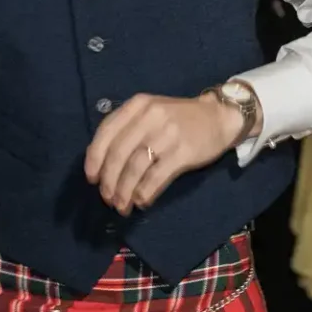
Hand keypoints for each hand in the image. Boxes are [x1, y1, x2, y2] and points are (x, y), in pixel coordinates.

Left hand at [84, 92, 243, 213]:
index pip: (106, 132)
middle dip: (109, 181)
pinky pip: (156, 177)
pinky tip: (142, 201)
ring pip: (135, 168)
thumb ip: (127, 129)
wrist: (219, 117)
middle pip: (119, 154)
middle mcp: (151, 117)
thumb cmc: (179, 119)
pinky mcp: (184, 152)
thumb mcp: (150, 112)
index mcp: (138, 105)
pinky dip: (145, 192)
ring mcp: (168, 134)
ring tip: (122, 206)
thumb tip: (102, 166)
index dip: (95, 159)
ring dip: (124, 191)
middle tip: (108, 198)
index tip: (92, 179)